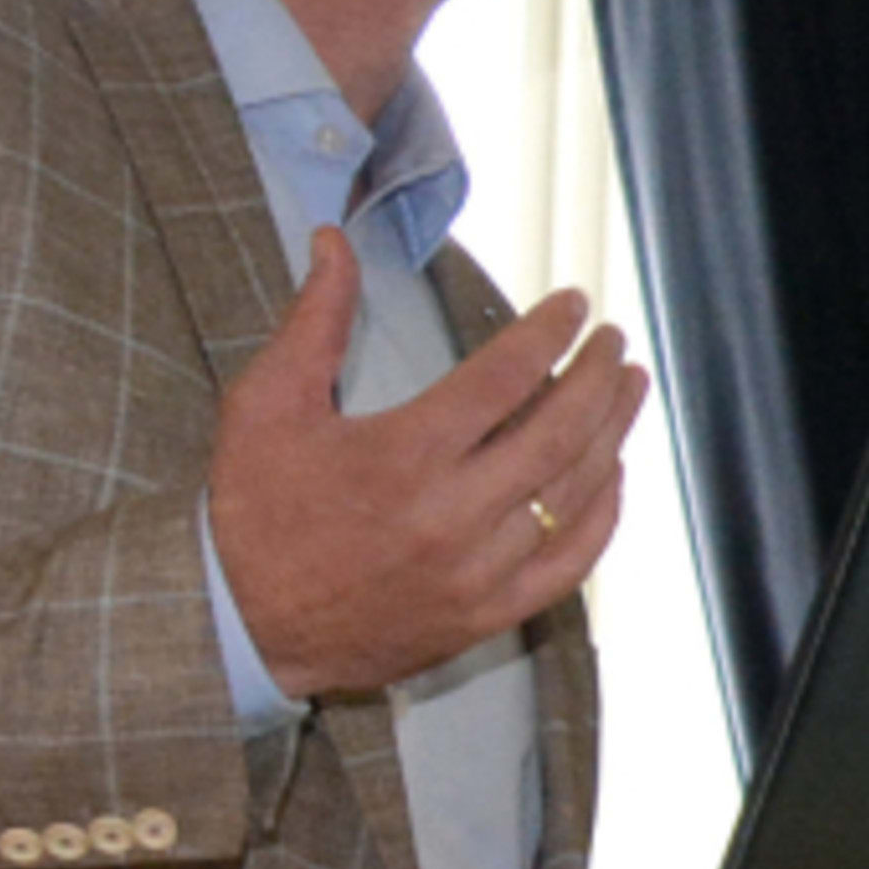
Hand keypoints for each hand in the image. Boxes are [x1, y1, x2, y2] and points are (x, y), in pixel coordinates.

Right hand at [207, 227, 644, 701]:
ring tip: (628, 389)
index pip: (504, 379)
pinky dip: (601, 516)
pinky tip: (612, 475)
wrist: (240, 626)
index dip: (547, 333)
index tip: (573, 305)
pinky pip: (569, 564)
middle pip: (556, 434)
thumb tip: (334, 241)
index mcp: (403, 456)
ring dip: (612, 435)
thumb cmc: (251, 512)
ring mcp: (476, 572)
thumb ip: (315, 320)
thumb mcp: (265, 405)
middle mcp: (451, 515)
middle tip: (614, 340)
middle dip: (596, 378)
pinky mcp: (485, 615)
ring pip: (572, 495)